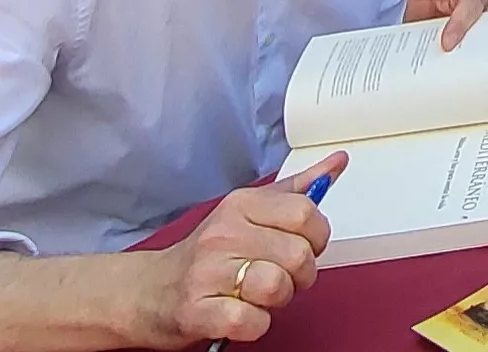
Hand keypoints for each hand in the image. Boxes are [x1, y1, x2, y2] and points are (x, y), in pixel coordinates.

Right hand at [145, 158, 338, 344]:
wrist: (150, 291)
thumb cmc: (207, 254)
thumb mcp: (249, 212)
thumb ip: (296, 191)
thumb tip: (337, 163)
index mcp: (240, 204)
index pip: (305, 213)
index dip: (315, 238)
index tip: (301, 245)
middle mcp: (223, 233)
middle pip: (298, 255)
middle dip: (299, 275)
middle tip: (279, 276)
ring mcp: (208, 272)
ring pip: (277, 287)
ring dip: (277, 300)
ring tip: (258, 295)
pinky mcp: (199, 311)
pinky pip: (252, 321)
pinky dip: (255, 324)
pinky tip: (241, 313)